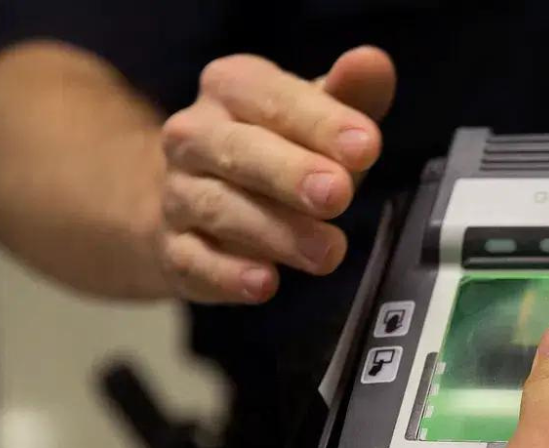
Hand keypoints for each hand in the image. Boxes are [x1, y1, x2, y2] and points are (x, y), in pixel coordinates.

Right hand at [157, 46, 395, 302]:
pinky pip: (194, 262)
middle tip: (338, 194)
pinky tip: (264, 283)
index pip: (272, 97)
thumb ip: (351, 95)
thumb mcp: (320, 120)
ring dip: (276, 232)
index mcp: (232, 89)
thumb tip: (373, 64)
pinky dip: (228, 275)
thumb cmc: (278, 152)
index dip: (321, 122)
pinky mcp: (175, 250)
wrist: (198, 203)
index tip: (366, 145)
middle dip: (291, 173)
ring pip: (219, 209)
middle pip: (238, 151)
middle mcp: (195, 136)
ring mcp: (179, 195)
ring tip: (327, 251)